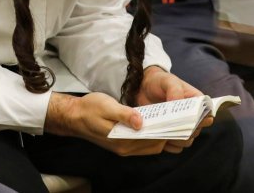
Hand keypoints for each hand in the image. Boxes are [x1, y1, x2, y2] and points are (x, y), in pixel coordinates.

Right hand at [45, 92, 169, 156]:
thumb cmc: (89, 108)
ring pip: (151, 146)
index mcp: (122, 140)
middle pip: (155, 145)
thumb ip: (124, 114)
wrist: (73, 117)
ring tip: (171, 121)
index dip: (167, 131)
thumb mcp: (106, 106)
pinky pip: (143, 144)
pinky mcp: (122, 145)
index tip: (179, 120)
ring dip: (161, 135)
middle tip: (180, 119)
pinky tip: (156, 124)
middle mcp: (125, 148)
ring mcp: (123, 148)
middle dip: (168, 134)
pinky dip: (152, 136)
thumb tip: (141, 121)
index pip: (153, 140)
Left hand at [137, 66, 212, 153]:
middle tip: (169, 127)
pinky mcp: (171, 134)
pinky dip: (169, 146)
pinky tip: (159, 140)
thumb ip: (174, 90)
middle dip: (183, 132)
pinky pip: (175, 147)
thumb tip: (177, 103)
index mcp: (197, 103)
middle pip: (195, 132)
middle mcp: (193, 117)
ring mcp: (182, 127)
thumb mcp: (168, 81)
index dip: (198, 121)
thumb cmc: (160, 81)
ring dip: (176, 141)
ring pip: (186, 142)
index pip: (206, 116)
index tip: (185, 121)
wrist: (144, 87)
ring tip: (162, 133)